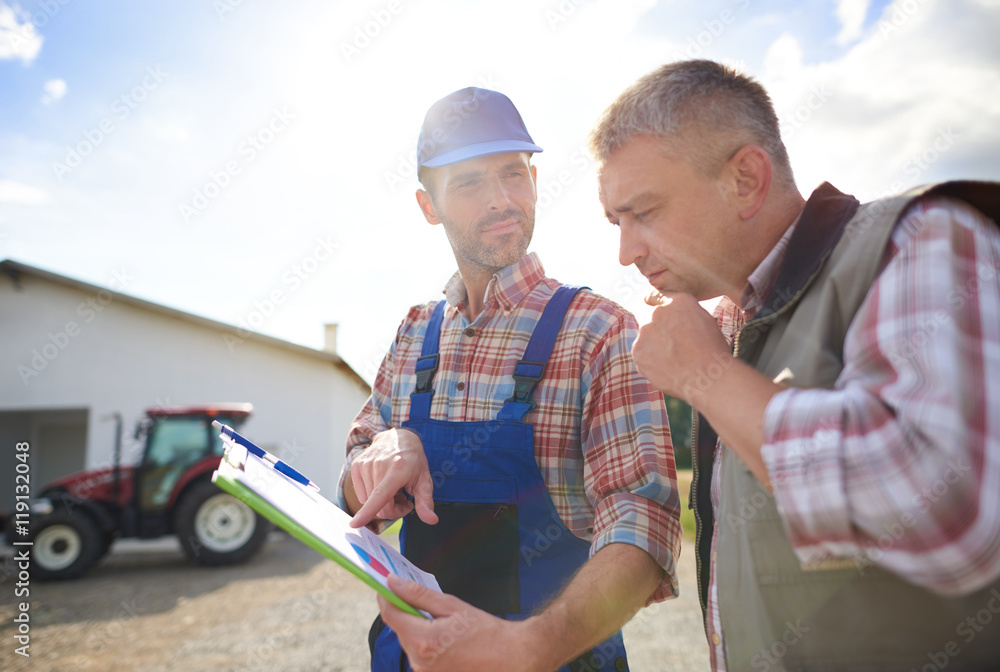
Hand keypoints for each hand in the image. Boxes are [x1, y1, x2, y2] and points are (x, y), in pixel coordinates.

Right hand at [349, 428, 437, 527]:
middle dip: (393, 510)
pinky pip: (361, 496)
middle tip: (404, 500)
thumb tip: (432, 520)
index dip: (369, 511)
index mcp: (398, 468)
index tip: (354, 524)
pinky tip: (382, 486)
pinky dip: (372, 498)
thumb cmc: (413, 461)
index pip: (381, 494)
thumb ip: (426, 502)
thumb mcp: (425, 480)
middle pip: (379, 506)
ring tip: (393, 490)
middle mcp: (379, 465)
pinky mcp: (356, 466)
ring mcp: (365, 464)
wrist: (399, 437)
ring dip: (382, 503)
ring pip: (369, 503)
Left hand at [379, 576, 545, 671]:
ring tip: (439, 619)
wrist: (510, 657)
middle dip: (404, 611)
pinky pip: (419, 654)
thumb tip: (393, 582)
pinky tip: (444, 635)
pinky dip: (425, 640)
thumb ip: (419, 595)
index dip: (385, 597)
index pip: (390, 615)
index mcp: (423, 640)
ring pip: (409, 641)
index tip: (384, 584)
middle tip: (417, 596)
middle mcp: (419, 661)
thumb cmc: (486, 631)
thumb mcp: (452, 606)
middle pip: (399, 629)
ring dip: (416, 627)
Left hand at [632, 291, 731, 404]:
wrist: (707, 378)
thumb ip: (686, 312)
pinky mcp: (637, 352)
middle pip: (650, 318)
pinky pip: (641, 353)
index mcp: (678, 301)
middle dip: (659, 330)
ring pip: (646, 337)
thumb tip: (675, 313)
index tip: (657, 315)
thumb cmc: (713, 351)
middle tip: (674, 346)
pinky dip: (650, 360)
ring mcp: (645, 332)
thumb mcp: (706, 321)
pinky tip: (667, 367)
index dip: (656, 306)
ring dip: (654, 345)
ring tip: (674, 360)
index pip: (655, 296)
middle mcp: (658, 312)